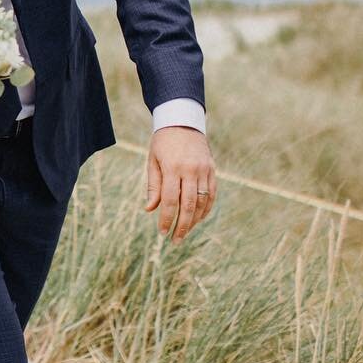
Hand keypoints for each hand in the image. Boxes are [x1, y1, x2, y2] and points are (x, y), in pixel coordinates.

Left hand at [144, 126, 215, 243]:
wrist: (183, 121)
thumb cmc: (163, 143)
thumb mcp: (153, 160)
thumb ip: (153, 185)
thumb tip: (150, 209)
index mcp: (173, 167)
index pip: (170, 200)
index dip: (167, 218)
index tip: (162, 232)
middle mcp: (191, 170)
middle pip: (188, 205)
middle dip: (182, 226)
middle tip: (175, 241)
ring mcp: (204, 170)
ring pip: (202, 202)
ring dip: (194, 220)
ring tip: (185, 232)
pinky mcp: (212, 170)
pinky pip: (212, 194)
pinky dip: (206, 209)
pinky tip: (198, 219)